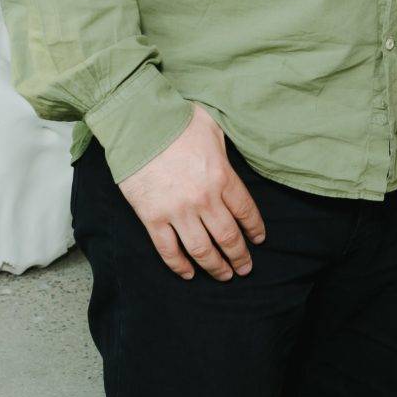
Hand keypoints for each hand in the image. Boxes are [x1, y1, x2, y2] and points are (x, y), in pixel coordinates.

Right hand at [116, 104, 266, 281]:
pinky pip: (169, 250)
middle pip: (228, 237)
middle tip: (245, 268)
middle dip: (239, 256)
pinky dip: (180, 266)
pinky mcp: (153, 218)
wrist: (138, 124)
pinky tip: (188, 274)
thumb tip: (231, 158)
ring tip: (224, 275)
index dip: (255, 229)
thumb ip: (224, 152)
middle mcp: (204, 199)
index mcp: (222, 176)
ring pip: (202, 250)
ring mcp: (178, 211)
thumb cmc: (177, 121)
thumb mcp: (213, 129)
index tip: (258, 240)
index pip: (246, 211)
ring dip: (215, 267)